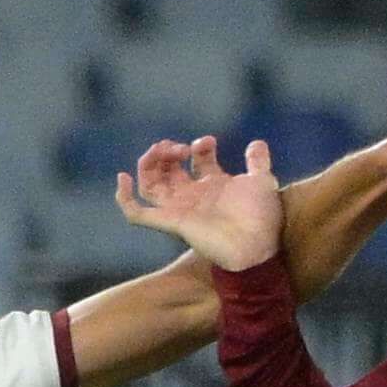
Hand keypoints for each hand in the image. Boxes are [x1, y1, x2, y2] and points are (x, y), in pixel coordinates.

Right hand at [115, 134, 284, 271]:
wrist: (258, 244)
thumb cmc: (262, 218)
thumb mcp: (263, 181)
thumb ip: (257, 161)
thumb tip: (256, 143)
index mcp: (213, 185)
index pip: (196, 159)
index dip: (200, 147)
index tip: (209, 143)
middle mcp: (193, 196)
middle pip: (167, 169)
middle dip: (168, 151)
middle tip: (180, 147)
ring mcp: (179, 209)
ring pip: (149, 185)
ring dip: (149, 163)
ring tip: (163, 151)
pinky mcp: (170, 222)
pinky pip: (137, 214)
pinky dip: (124, 198)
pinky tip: (123, 178)